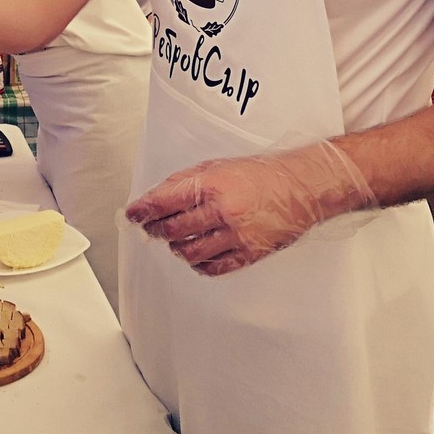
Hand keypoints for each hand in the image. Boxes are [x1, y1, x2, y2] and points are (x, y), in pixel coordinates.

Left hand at [124, 141, 376, 275]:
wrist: (301, 187)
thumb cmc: (260, 173)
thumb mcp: (216, 166)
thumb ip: (183, 182)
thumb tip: (154, 198)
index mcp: (211, 185)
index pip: (163, 202)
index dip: (142, 210)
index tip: (132, 215)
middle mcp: (222, 211)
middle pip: (172, 230)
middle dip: (156, 230)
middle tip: (151, 228)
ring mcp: (236, 235)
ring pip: (189, 252)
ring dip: (176, 248)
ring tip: (176, 240)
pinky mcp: (249, 253)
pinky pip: (213, 267)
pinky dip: (199, 264)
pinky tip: (197, 255)